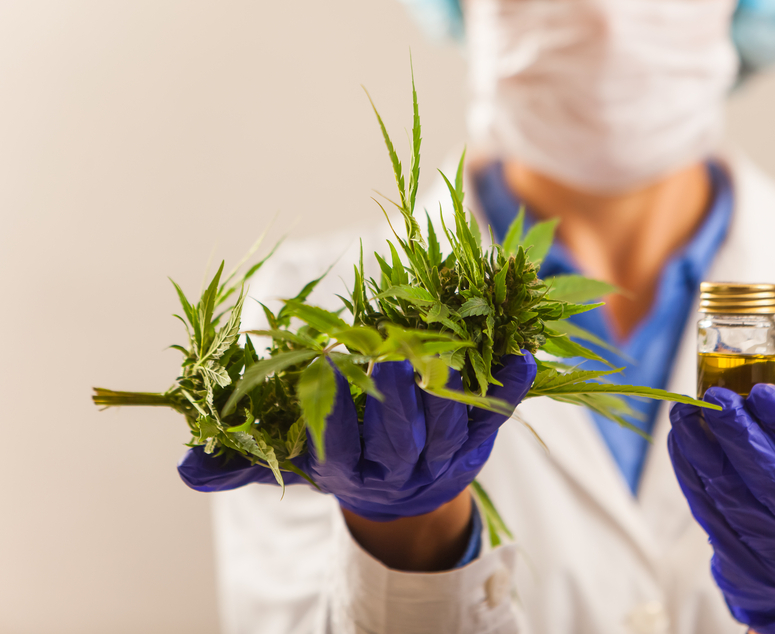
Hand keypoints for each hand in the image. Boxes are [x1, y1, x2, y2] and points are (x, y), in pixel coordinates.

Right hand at [178, 351, 535, 522]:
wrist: (409, 493)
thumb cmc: (344, 457)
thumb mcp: (293, 463)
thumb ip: (243, 462)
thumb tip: (185, 469)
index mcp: (351, 469)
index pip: (339, 447)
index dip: (333, 414)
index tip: (325, 369)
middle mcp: (401, 467)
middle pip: (402, 439)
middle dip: (397, 401)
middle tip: (392, 360)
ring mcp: (446, 453)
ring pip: (451, 427)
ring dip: (451, 389)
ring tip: (449, 349)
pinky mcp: (480, 436)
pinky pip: (498, 413)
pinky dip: (510, 385)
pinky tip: (522, 352)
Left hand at [668, 385, 774, 633]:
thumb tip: (754, 396)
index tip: (759, 393)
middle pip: (771, 479)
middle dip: (738, 433)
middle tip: (714, 398)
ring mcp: (772, 550)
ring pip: (729, 494)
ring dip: (700, 448)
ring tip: (684, 413)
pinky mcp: (736, 557)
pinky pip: (706, 507)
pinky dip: (689, 470)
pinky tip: (680, 441)